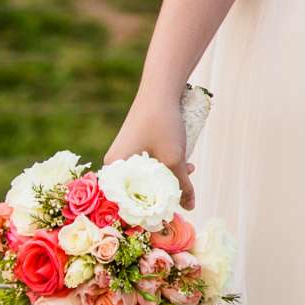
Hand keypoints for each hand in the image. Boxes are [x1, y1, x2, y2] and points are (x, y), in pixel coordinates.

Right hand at [105, 92, 196, 209]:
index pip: (128, 203)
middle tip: (184, 191)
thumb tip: (190, 207)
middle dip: (163, 193)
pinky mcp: (135, 146)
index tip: (169, 214)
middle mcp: (115, 164)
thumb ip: (182, 186)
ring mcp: (124, 153)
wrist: (161, 90)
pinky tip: (185, 163)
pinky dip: (165, 167)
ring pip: (147, 177)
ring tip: (190, 170)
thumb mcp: (175, 159)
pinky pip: (149, 165)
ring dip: (169, 178)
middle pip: (139, 190)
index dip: (149, 211)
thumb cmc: (163, 124)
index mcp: (115, 170)